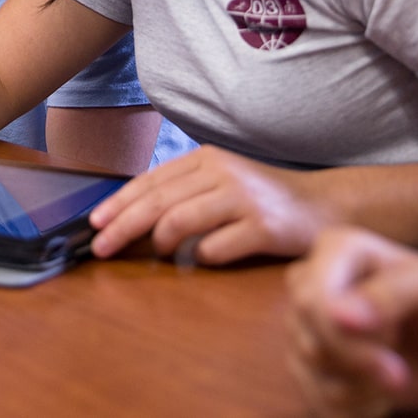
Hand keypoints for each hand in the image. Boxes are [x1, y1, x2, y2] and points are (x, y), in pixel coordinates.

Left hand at [87, 145, 328, 263]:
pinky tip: (203, 259)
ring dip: (159, 242)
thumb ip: (183, 192)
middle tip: (101, 248)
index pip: (150, 181)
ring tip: (157, 254)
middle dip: (122, 226)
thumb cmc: (262, 199)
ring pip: (179, 221)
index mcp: (206, 159)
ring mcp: (243, 199)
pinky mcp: (263, 228)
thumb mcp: (220, 182)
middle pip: (157, 202)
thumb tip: (130, 216)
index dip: (118, 203)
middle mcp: (222, 173)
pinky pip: (215, 248)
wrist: (323, 206)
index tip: (94, 224)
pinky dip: (201, 257)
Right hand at [285, 227, 417, 416]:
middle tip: (399, 373)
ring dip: (358, 389)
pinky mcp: (311, 363)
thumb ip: (396, 291)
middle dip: (357, 364)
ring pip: (308, 369)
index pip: (312, 298)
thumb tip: (339, 315)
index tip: (391, 355)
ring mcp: (306, 323)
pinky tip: (379, 397)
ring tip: (395, 379)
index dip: (342, 335)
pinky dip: (351, 408)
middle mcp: (312, 281)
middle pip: (308, 337)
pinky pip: (313, 398)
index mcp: (339, 248)